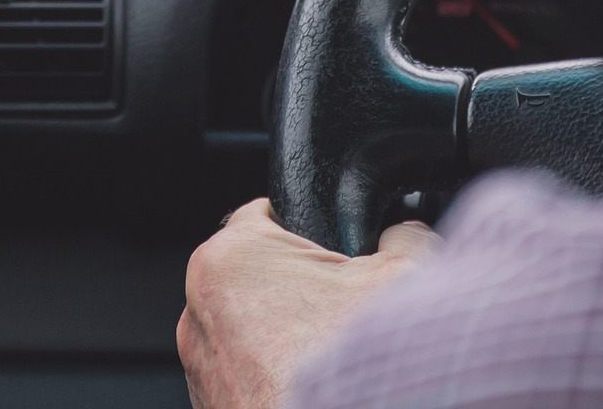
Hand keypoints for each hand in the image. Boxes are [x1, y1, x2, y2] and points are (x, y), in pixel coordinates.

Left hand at [177, 198, 438, 408]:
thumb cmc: (353, 370)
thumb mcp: (404, 275)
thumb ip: (402, 235)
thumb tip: (404, 230)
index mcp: (230, 258)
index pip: (267, 213)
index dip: (312, 226)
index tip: (338, 249)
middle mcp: (198, 311)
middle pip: (260, 274)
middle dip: (302, 286)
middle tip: (346, 310)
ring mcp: (200, 369)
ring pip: (252, 328)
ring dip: (290, 337)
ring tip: (336, 356)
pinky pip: (247, 376)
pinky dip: (277, 377)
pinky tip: (320, 390)